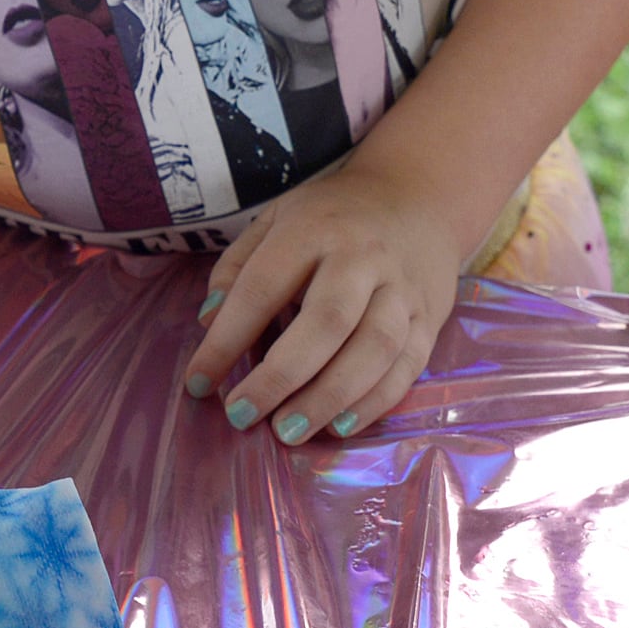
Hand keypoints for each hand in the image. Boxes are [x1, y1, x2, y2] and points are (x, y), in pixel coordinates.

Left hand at [185, 159, 463, 443]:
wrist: (418, 196)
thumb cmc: (329, 217)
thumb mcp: (273, 220)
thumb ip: (236, 268)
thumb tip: (209, 322)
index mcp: (312, 230)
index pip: (262, 288)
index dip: (227, 340)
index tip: (198, 383)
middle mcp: (363, 258)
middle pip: (327, 322)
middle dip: (282, 376)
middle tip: (243, 415)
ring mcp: (402, 289)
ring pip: (375, 348)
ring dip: (330, 397)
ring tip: (288, 431)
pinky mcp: (430, 317)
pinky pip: (407, 366)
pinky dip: (374, 402)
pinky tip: (339, 426)